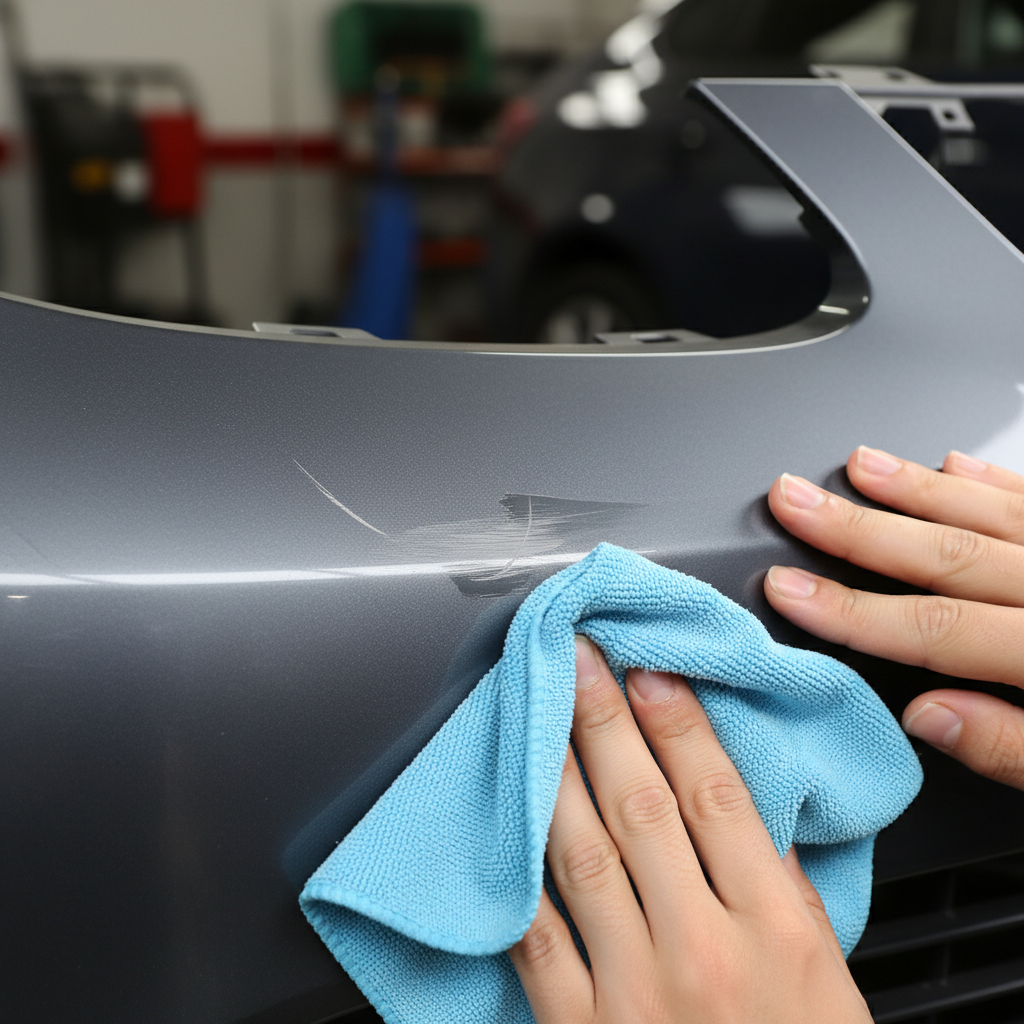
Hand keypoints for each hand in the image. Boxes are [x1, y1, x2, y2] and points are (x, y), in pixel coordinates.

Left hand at [509, 636, 870, 1023]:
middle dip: (604, 722)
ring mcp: (635, 993)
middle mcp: (704, 953)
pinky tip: (504, 819)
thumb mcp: (825, 977)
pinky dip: (518, 874)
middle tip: (577, 660)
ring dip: (555, 774)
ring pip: (582, 855)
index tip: (650, 672)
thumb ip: (780, 888)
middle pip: (642, 808)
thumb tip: (732, 804)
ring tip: (535, 714)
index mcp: (775, 933)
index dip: (679, 725)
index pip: (717, 799)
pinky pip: (537, 936)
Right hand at [765, 446, 1023, 788]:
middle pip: (948, 554)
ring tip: (860, 466)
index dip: (851, 610)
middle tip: (793, 500)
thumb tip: (927, 718)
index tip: (787, 590)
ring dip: (917, 489)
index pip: (936, 629)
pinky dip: (994, 481)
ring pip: (991, 514)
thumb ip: (1013, 749)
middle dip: (858, 527)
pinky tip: (955, 465)